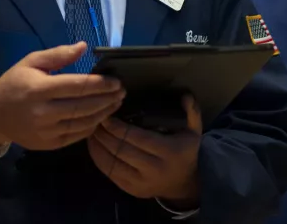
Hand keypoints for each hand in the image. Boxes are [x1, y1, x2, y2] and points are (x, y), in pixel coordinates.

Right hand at [0, 42, 125, 151]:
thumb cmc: (14, 83)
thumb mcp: (31, 62)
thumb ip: (58, 55)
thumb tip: (84, 47)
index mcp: (39, 89)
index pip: (77, 86)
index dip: (100, 84)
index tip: (116, 81)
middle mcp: (43, 112)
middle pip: (84, 106)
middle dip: (107, 98)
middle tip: (122, 91)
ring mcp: (46, 131)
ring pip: (83, 123)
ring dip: (103, 113)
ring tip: (115, 103)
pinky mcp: (48, 144)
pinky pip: (76, 136)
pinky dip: (91, 126)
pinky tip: (100, 116)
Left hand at [88, 94, 202, 205]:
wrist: (184, 185)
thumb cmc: (185, 152)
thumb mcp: (194, 132)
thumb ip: (192, 112)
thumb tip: (185, 95)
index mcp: (169, 152)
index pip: (138, 138)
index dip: (119, 127)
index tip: (107, 115)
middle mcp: (154, 169)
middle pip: (122, 150)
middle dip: (105, 134)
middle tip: (95, 119)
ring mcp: (141, 183)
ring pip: (112, 163)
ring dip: (98, 146)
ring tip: (91, 129)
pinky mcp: (131, 190)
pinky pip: (110, 174)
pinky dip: (98, 158)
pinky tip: (93, 145)